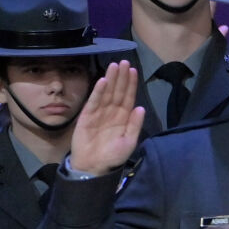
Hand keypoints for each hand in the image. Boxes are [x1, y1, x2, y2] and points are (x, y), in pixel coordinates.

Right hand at [69, 61, 146, 175]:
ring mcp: (99, 112)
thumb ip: (135, 125)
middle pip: (118, 91)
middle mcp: (112, 112)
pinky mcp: (87, 115)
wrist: (93, 166)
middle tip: (124, 62)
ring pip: (106, 93)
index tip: (133, 71)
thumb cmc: (112, 156)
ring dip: (111, 79)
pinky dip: (98, 91)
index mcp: (123, 118)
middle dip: (121, 77)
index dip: (131, 84)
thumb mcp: (129, 141)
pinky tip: (103, 81)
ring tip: (115, 66)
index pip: (128, 97)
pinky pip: (94, 101)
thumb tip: (141, 108)